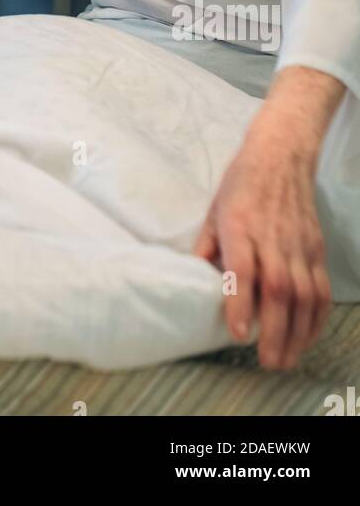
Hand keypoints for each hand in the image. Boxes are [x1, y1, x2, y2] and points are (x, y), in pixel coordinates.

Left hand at [192, 126, 331, 368]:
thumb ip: (205, 248)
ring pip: (304, 295)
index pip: (243, 269)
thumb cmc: (242, 183)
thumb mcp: (213, 211)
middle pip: (278, 289)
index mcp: (241, 226)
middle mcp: (272, 238)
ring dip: (297, 332)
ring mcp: (299, 244)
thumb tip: (195, 282)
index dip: (241, 302)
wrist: (281, 156)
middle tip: (266, 360)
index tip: (239, 332)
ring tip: (285, 359)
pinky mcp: (316, 249)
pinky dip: (316, 318)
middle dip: (274, 330)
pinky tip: (307, 337)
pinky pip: (321, 289)